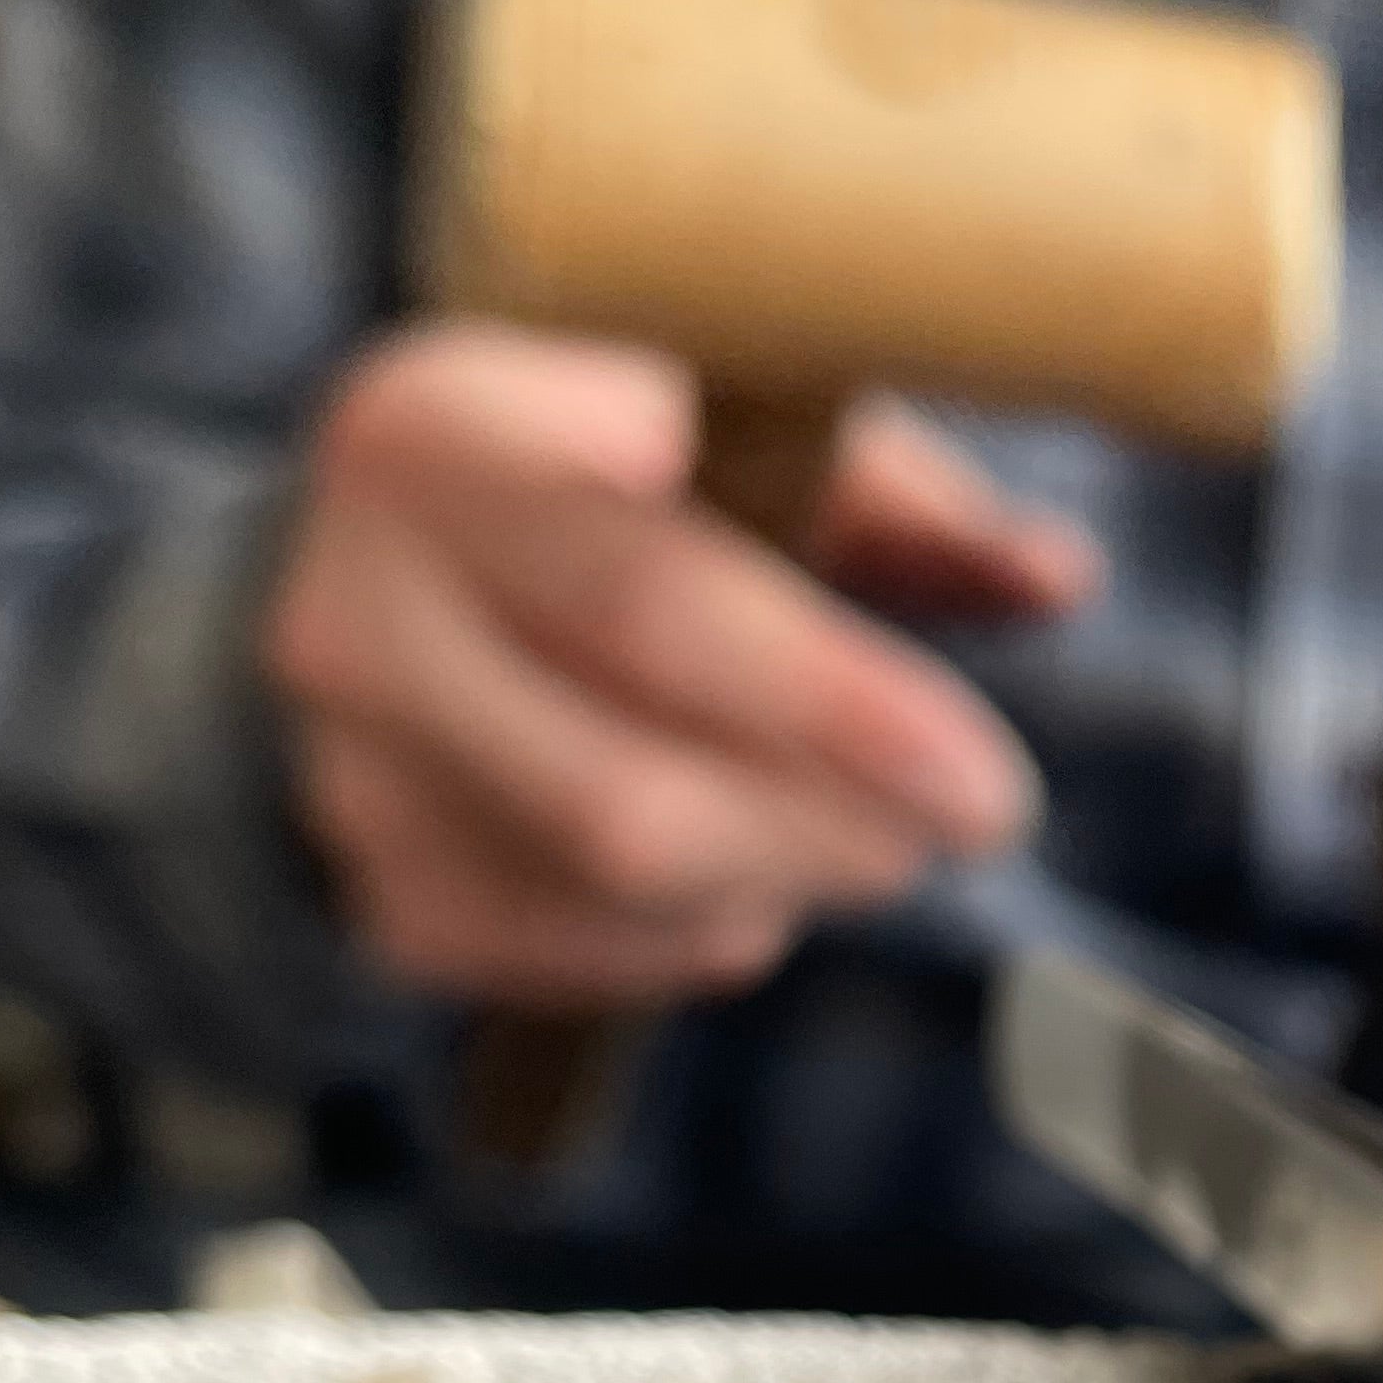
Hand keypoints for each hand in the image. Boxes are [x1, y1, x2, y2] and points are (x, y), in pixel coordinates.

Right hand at [262, 323, 1100, 1011]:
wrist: (327, 588)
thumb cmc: (573, 491)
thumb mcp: (706, 430)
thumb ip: (879, 498)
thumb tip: (1055, 574)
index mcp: (433, 437)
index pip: (646, 586)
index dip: (822, 692)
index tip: (974, 766)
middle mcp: (358, 606)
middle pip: (637, 771)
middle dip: (841, 811)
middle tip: (978, 815)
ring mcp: (353, 775)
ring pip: (628, 883)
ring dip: (796, 872)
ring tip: (877, 835)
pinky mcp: (386, 901)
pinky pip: (600, 953)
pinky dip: (714, 927)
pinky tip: (756, 872)